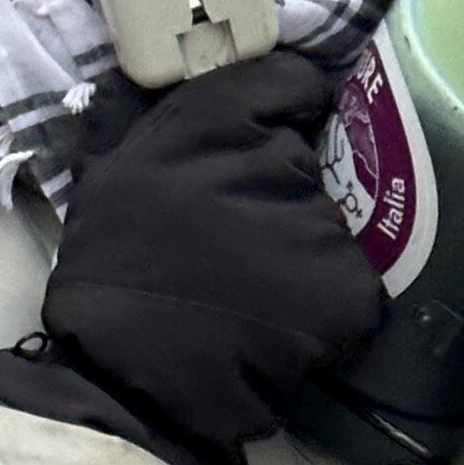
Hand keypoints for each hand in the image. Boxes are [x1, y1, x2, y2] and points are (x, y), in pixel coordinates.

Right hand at [0, 55, 384, 464]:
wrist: (127, 382)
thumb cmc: (110, 280)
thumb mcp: (115, 176)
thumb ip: (170, 132)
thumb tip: (218, 109)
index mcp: (209, 123)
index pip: (288, 82)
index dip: (292, 104)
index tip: (286, 125)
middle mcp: (269, 161)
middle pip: (305, 161)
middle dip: (282, 193)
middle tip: (238, 241)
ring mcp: (314, 223)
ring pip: (327, 223)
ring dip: (302, 253)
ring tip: (251, 293)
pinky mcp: (346, 285)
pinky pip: (353, 283)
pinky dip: (330, 305)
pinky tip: (284, 327)